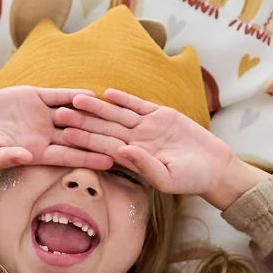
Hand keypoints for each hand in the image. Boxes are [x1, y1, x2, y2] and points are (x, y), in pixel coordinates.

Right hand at [0, 86, 115, 173]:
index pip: (70, 156)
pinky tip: (93, 94)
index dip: (90, 157)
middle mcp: (45, 135)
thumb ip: (7, 158)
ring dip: (93, 115)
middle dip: (101, 138)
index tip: (111, 161)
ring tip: (117, 116)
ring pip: (73, 115)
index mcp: (38, 153)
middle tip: (126, 140)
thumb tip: (24, 157)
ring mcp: (42, 115)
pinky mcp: (35, 96)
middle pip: (79, 136)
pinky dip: (74, 94)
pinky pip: (59, 95)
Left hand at [51, 89, 233, 197]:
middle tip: (59, 112)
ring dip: (97, 107)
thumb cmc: (191, 179)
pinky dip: (124, 99)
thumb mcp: (168, 178)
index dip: (84, 140)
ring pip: (117, 115)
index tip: (64, 133)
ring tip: (76, 98)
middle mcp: (136, 142)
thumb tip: (121, 152)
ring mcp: (147, 128)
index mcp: (133, 159)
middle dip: (82, 121)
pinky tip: (107, 93)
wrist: (214, 167)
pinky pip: (138, 106)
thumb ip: (144, 166)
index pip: (103, 147)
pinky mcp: (161, 116)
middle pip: (104, 129)